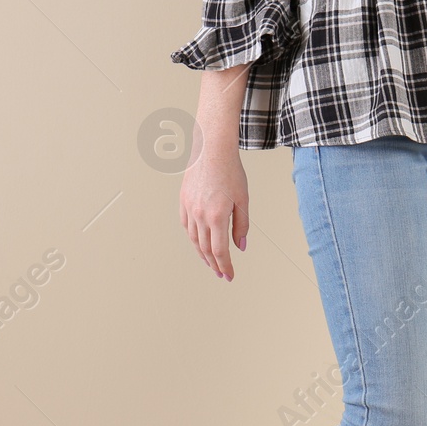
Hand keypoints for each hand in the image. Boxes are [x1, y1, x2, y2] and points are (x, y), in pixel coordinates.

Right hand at [180, 122, 248, 281]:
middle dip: (215, 265)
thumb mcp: (243, 200)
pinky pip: (187, 227)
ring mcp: (189, 209)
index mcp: (217, 216)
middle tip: (221, 274)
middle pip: (206, 249)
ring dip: (203, 255)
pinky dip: (193, 238)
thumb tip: (240, 246)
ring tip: (211, 263)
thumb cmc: (230, 171)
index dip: (225, 266)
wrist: (211, 150)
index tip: (229, 275)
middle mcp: (200, 215)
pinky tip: (199, 243)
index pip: (220, 251)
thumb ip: (241, 225)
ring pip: (194, 240)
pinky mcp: (183, 202)